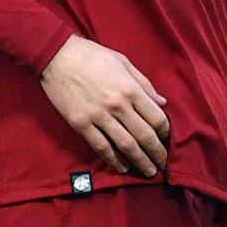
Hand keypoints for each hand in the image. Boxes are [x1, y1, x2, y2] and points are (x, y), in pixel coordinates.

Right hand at [39, 35, 169, 175]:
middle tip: (164, 164)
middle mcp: (118, 106)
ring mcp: (98, 117)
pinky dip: (114, 160)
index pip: (156, 118)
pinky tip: (123, 168)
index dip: (166, 133)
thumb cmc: (92, 55)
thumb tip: (162, 103)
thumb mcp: (123, 62)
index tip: (169, 140)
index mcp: (131, 89)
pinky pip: (101, 147)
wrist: (56, 55)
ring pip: (125, 146)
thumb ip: (144, 84)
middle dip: (157, 153)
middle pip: (144, 136)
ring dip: (140, 161)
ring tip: (149, 171)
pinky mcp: (81, 124)